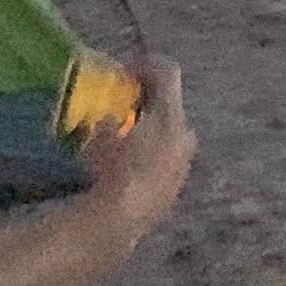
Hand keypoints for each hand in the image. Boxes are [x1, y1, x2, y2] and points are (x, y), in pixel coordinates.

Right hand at [78, 58, 193, 239]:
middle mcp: (185, 136)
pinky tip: (128, 161)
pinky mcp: (176, 186)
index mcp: (171, 117)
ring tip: (123, 134)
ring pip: (170, 132)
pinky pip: (167, 157)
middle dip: (148, 99)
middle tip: (123, 103)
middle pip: (171, 105)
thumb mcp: (100, 136)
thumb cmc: (109, 170)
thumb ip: (107, 118)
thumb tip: (108, 118)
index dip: (146, 64)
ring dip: (149, 126)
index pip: (168, 73)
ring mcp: (184, 163)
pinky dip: (151, 150)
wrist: (121, 222)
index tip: (124, 70)